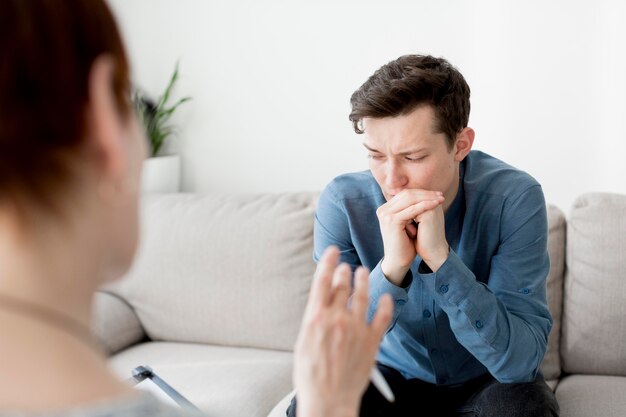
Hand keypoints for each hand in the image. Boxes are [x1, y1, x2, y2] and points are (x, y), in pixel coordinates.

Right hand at [293, 246, 392, 416]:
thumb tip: (319, 308)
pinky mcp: (371, 340)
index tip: (332, 252)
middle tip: (346, 267)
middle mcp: (337, 319)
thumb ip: (313, 322)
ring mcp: (356, 328)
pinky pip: (381, 316)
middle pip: (342, 286)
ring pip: (362, 295)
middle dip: (344, 272)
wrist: (328, 399)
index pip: (322, 281)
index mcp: (316, 318)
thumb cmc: (311, 377)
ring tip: (363, 273)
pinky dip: (385, 304)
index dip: (328, 262)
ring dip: (362, 281)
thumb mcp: (302, 343)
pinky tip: (386, 298)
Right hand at [377, 190, 446, 282]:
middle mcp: (382, 210)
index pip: (404, 194)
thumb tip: (424, 194)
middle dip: (425, 193)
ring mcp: (385, 215)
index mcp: (385, 209)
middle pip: (406, 194)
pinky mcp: (391, 221)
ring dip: (427, 198)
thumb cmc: (405, 244)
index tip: (436, 194)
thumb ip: (411, 209)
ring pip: (410, 199)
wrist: (398, 261)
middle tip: (440, 194)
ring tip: (441, 199)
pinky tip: (435, 205)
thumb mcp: (408, 223)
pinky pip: (412, 210)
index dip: (421, 192)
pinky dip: (425, 205)